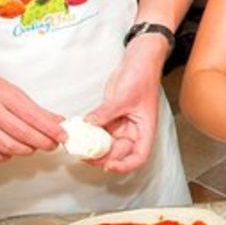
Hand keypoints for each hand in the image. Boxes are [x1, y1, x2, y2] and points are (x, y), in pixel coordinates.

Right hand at [0, 66, 63, 162]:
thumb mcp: (12, 90)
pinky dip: (6, 157)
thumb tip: (57, 122)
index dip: (50, 129)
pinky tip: (12, 151)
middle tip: (52, 144)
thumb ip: (34, 108)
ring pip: (7, 146)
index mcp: (2, 93)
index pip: (31, 116)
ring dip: (26, 150)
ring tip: (34, 147)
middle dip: (42, 142)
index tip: (62, 135)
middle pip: (21, 134)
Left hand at [86, 34, 165, 171]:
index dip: (125, 165)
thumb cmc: (142, 76)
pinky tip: (80, 132)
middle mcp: (135, 130)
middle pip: (120, 153)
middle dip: (103, 156)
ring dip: (94, 146)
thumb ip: (105, 113)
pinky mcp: (112, 116)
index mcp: (145, 128)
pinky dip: (90, 133)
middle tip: (85, 155)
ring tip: (79, 145)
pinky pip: (100, 130)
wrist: (139, 59)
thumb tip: (89, 125)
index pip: (139, 156)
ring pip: (108, 143)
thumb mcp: (124, 96)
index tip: (108, 165)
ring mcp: (123, 123)